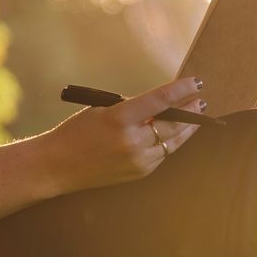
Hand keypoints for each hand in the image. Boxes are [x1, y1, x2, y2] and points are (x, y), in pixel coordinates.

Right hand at [36, 76, 206, 193]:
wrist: (56, 166)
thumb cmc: (75, 132)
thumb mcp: (102, 110)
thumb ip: (131, 108)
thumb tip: (159, 106)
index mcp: (120, 118)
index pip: (160, 100)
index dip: (182, 90)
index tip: (197, 82)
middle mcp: (132, 141)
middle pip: (172, 124)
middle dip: (189, 112)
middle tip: (200, 102)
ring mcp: (137, 160)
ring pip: (171, 142)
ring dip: (186, 130)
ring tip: (196, 119)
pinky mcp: (138, 173)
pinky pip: (161, 155)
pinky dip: (169, 143)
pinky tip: (176, 135)